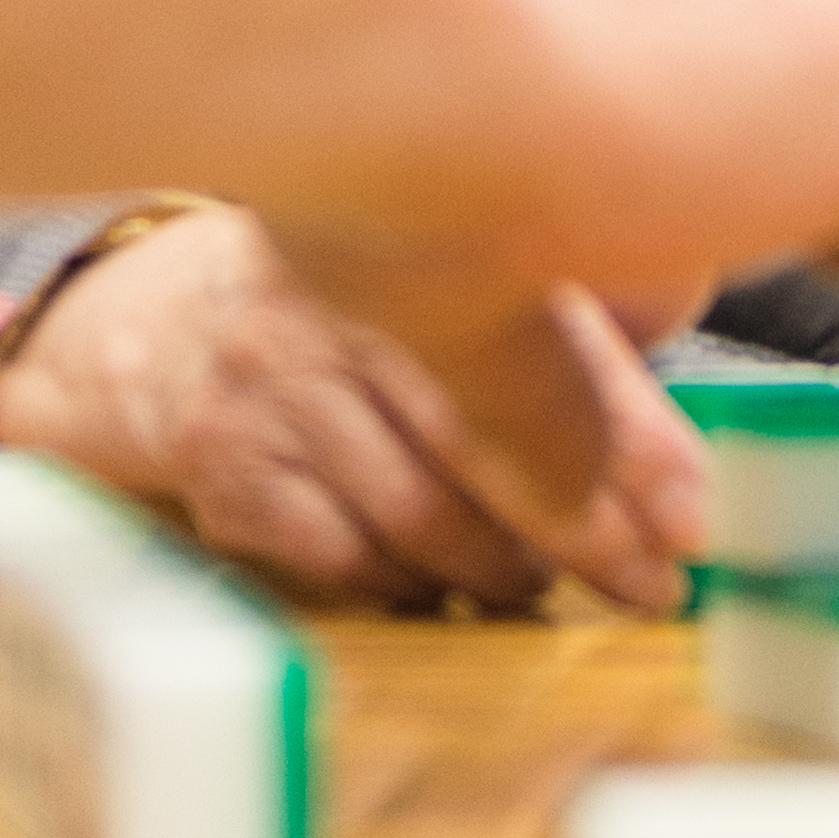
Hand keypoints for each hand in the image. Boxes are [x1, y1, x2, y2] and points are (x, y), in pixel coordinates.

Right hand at [0, 206, 705, 618]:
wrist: (147, 323)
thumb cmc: (342, 311)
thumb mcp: (441, 278)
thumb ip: (563, 311)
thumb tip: (686, 350)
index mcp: (425, 249)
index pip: (553, 350)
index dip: (634, 443)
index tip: (691, 522)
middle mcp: (349, 306)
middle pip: (489, 439)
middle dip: (584, 530)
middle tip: (647, 588)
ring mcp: (276, 384)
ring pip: (416, 510)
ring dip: (491, 568)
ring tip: (529, 586)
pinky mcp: (220, 457)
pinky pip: (335, 550)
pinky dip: (396, 583)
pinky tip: (427, 588)